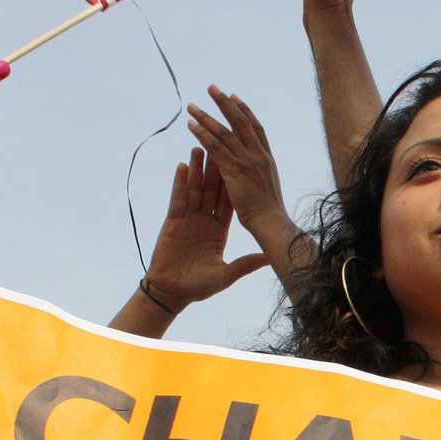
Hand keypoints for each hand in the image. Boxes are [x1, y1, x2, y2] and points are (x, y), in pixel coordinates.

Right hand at [141, 147, 268, 312]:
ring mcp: (188, 221)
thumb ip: (245, 265)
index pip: (229, 203)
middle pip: (212, 190)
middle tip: (221, 146)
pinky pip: (178, 199)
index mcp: (219, 232)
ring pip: (194, 190)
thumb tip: (269, 260)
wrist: (171, 293)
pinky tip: (183, 166)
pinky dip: (181, 183)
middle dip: (216, 168)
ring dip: (198, 169)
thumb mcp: (226, 275)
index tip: (241, 165)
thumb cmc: (197, 287)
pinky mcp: (172, 223)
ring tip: (200, 146)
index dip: (235, 184)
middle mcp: (204, 222)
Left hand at [186, 87, 295, 244]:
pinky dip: (202, 134)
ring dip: (207, 116)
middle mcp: (258, 155)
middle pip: (240, 122)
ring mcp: (247, 161)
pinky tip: (190, 125)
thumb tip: (254, 172)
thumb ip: (259, 175)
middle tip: (212, 88)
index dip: (245, 111)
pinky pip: (215, 147)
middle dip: (225, 103)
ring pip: (224, 132)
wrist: (272, 223)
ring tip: (192, 105)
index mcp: (267, 159)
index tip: (234, 97)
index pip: (256, 128)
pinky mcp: (234, 170)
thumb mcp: (267, 189)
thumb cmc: (270, 215)